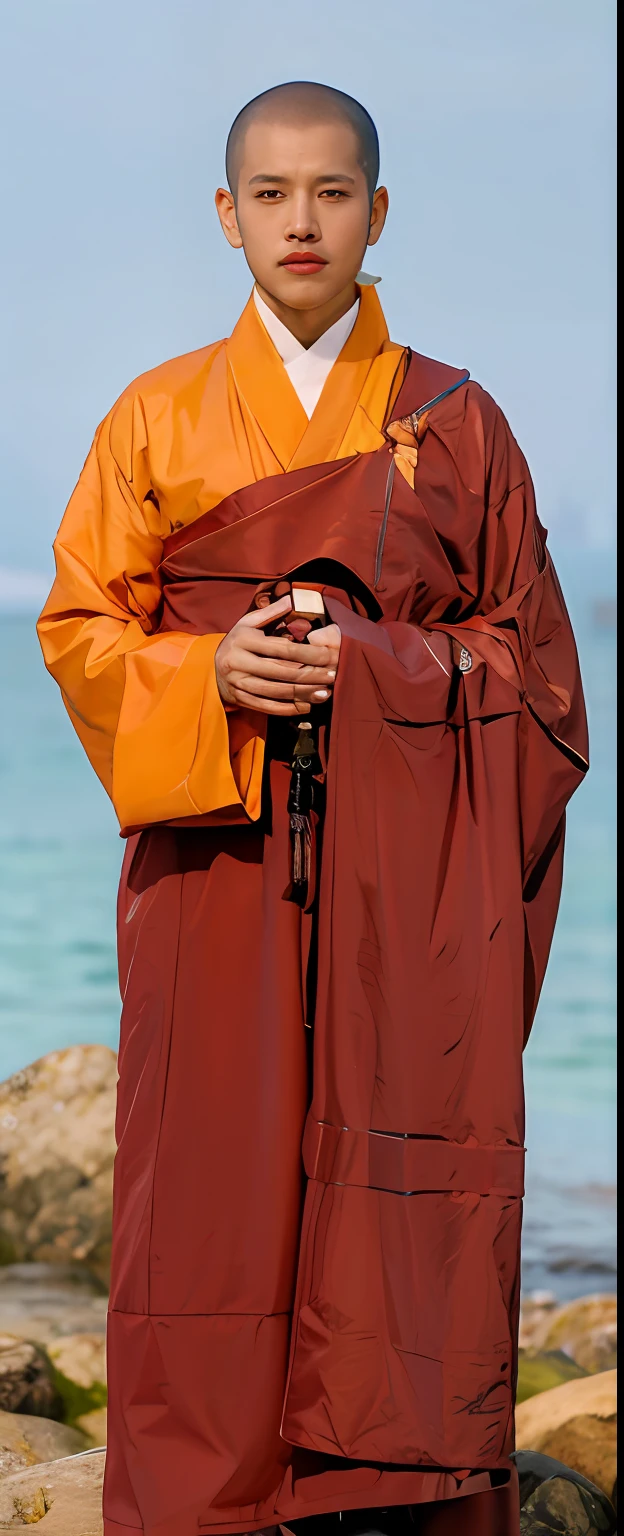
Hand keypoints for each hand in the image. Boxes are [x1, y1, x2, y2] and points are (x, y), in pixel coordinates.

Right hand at [215, 594, 337, 715]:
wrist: (209, 668)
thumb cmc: (236, 642)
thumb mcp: (247, 623)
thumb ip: (270, 612)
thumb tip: (291, 600)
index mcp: (244, 640)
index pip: (283, 648)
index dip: (309, 653)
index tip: (329, 656)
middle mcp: (239, 662)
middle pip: (283, 671)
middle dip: (312, 675)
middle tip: (333, 676)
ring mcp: (239, 683)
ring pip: (277, 691)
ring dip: (304, 694)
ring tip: (325, 693)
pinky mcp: (240, 699)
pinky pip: (267, 707)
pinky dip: (288, 709)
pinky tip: (306, 706)